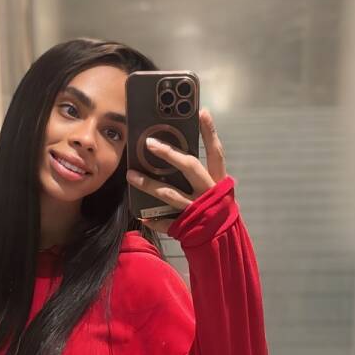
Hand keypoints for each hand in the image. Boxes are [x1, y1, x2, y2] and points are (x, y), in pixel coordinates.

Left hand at [126, 107, 226, 234]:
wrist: (224, 242)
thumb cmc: (217, 210)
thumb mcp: (216, 190)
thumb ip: (199, 174)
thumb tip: (175, 153)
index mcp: (218, 181)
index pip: (216, 152)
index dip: (210, 132)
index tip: (202, 111)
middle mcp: (209, 192)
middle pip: (190, 167)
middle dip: (169, 154)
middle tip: (149, 143)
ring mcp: (197, 209)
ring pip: (169, 193)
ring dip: (148, 184)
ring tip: (131, 176)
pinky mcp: (187, 226)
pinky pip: (166, 221)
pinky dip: (153, 219)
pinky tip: (140, 215)